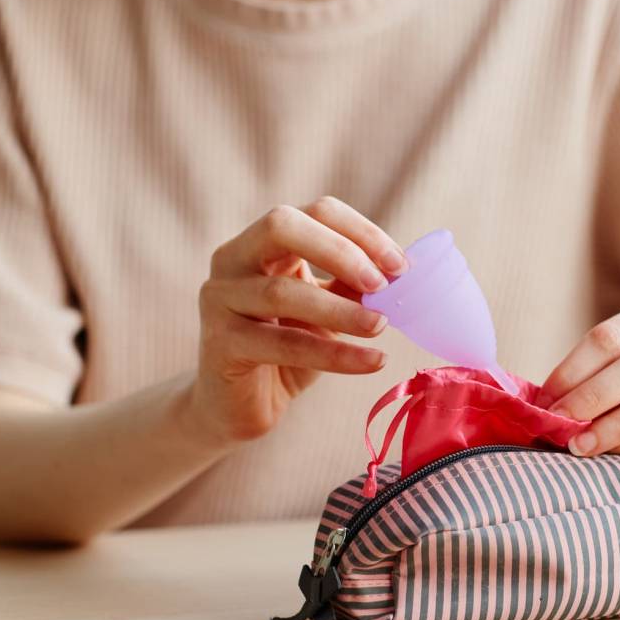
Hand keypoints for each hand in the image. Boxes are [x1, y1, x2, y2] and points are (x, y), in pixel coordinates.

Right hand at [187, 199, 406, 445]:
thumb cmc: (288, 349)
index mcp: (263, 241)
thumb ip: (352, 287)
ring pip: (281, 291)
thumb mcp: (326, 310)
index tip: (400, 266)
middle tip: (383, 284)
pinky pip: (284, 344)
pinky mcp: (220, 343)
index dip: (361, 232)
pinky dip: (335, 354)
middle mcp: (233, 259)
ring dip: (341, 309)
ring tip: (381, 325)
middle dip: (340, 251)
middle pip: (282, 226)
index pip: (316, 212)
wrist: (241, 407)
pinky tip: (372, 361)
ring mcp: (219, 298)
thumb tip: (399, 274)